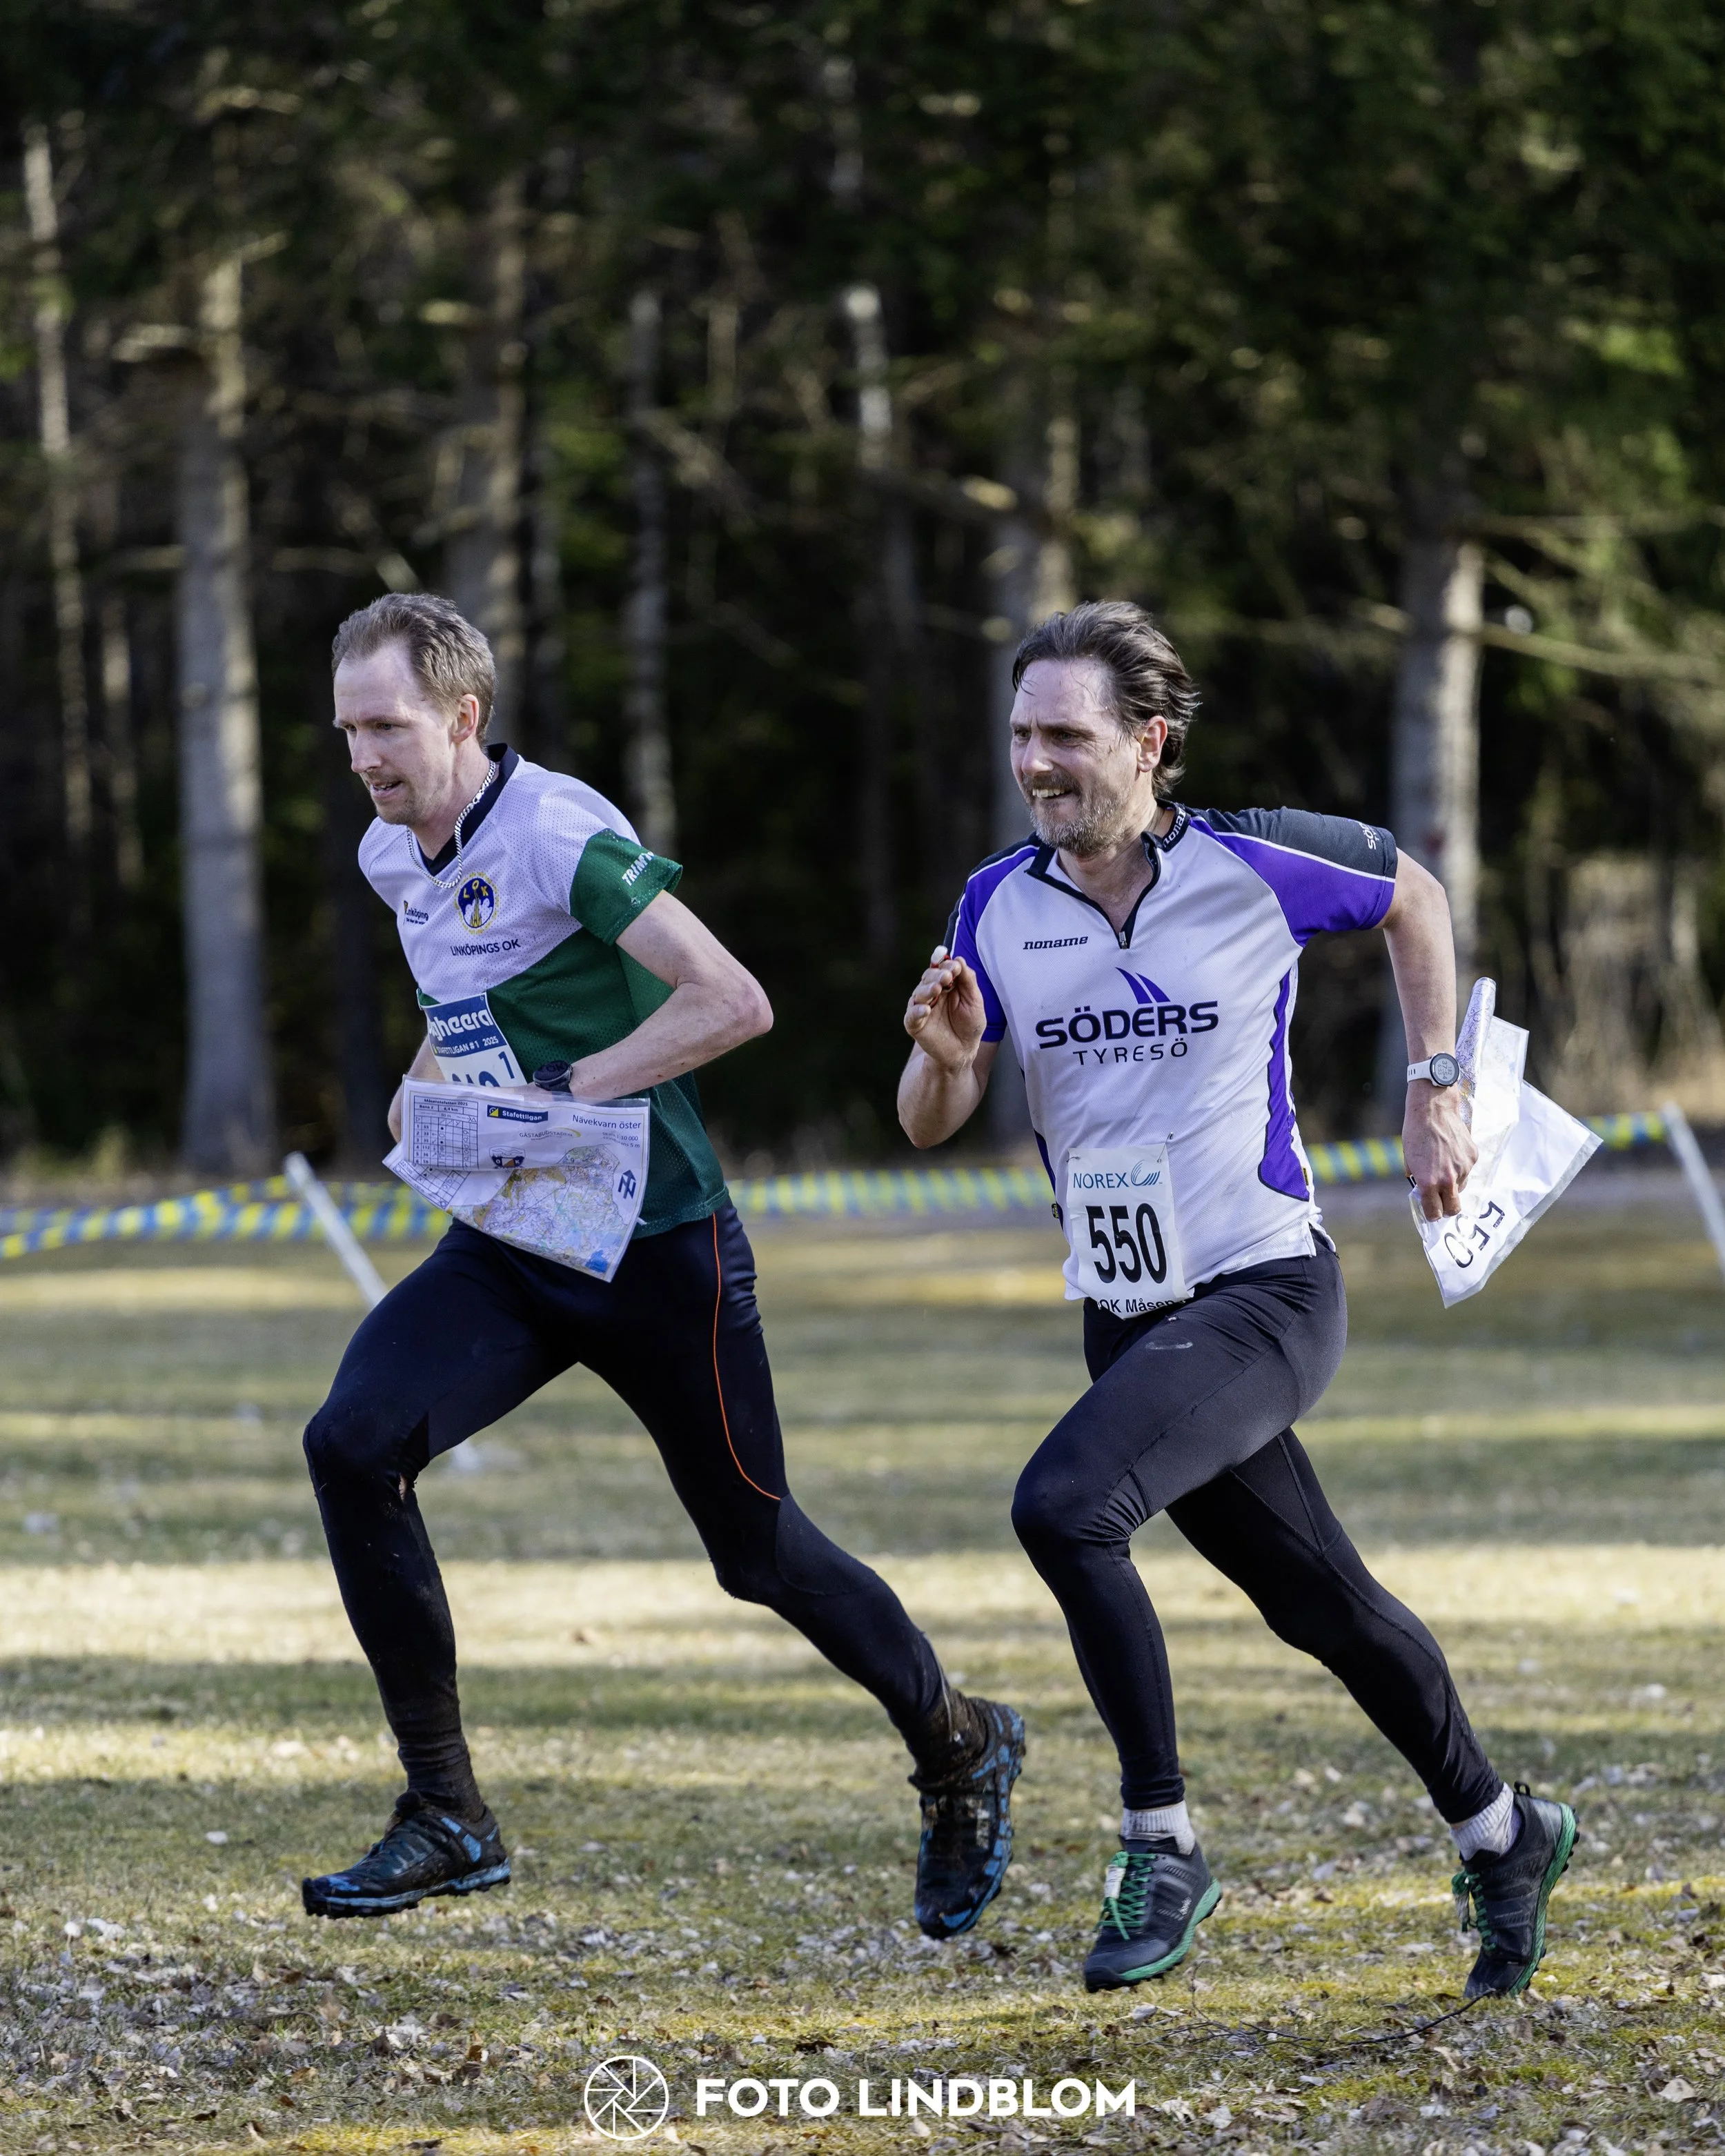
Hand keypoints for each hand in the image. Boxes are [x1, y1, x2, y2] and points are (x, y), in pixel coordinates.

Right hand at [904, 945, 986, 1073]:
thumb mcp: (974, 1001)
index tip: (955, 965)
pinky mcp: (914, 1023)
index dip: (946, 964)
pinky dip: (917, 1011)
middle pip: (929, 977)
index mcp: (946, 984)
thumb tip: (959, 959)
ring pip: (919, 993)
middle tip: (948, 976)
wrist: (963, 1051)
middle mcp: (931, 992)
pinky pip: (912, 1015)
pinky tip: (926, 1010)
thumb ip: (968, 981)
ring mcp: (921, 1007)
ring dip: (928, 989)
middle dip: (938, 975)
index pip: (942, 968)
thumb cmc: (969, 1025)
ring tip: (937, 989)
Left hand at [1403, 1083, 1476, 1219]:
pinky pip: (1467, 1171)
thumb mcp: (1409, 1160)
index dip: (1432, 1214)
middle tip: (1441, 1200)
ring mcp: (1463, 1168)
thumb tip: (1424, 1192)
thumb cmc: (1415, 1133)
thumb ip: (1418, 1179)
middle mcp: (1447, 1179)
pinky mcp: (1472, 1157)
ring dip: (1453, 1184)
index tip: (1431, 1211)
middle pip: (1454, 1209)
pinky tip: (1450, 1153)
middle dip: (1447, 1208)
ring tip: (1443, 1165)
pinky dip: (1460, 1168)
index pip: (1434, 1213)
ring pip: (1461, 1188)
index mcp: (1428, 1182)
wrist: (1433, 1109)